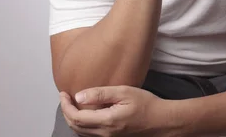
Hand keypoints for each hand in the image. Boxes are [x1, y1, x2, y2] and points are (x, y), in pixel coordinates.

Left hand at [59, 86, 173, 136]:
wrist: (162, 121)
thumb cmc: (146, 104)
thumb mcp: (124, 92)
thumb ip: (101, 94)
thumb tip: (79, 96)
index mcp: (107, 121)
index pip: (77, 118)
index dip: (66, 106)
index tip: (63, 93)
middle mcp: (105, 134)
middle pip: (76, 127)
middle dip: (66, 112)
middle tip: (65, 97)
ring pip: (81, 133)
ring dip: (73, 119)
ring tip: (72, 104)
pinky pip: (90, 135)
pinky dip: (82, 125)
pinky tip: (86, 114)